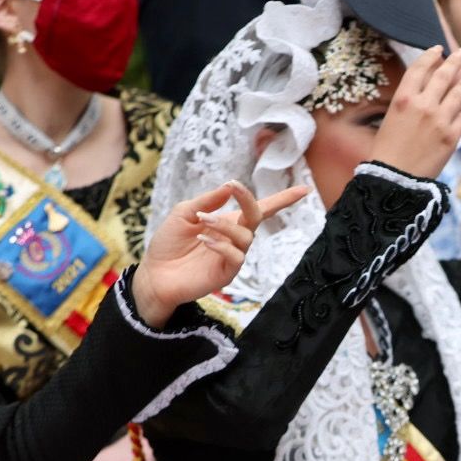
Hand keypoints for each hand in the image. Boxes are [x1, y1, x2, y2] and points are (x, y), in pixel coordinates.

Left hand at [133, 181, 309, 327]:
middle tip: (234, 187)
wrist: (156, 273)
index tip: (304, 189)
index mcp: (228, 221)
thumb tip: (228, 187)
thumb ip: (206, 201)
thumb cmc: (169, 243)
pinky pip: (236, 256)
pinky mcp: (228, 273)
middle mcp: (235, 238)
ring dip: (225, 224)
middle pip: (257, 216)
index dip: (283, 200)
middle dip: (248, 200)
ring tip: (202, 222)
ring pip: (245, 236)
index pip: (260, 209)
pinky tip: (204, 241)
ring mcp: (233, 256)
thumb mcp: (184, 213)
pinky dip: (221, 245)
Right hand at [369, 46, 460, 180]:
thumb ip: (408, 101)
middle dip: (453, 61)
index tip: (438, 49)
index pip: (420, 68)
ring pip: (458, 93)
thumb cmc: (387, 151)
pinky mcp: (452, 136)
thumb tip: (425, 89)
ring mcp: (441, 120)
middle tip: (460, 53)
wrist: (395, 179)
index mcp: (404, 98)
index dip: (430, 56)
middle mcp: (424, 105)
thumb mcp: (391, 118)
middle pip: (443, 75)